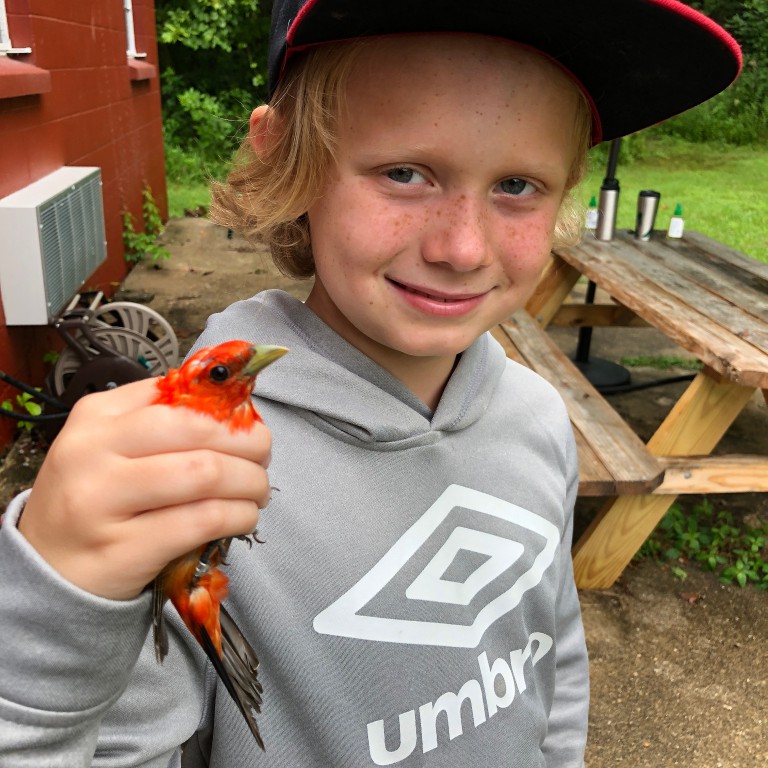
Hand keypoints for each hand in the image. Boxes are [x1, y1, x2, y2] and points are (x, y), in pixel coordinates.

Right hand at [18, 378, 271, 599]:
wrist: (47, 569)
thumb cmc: (95, 500)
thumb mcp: (111, 447)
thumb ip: (162, 422)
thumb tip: (234, 407)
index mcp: (97, 415)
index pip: (179, 391)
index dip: (228, 406)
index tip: (248, 421)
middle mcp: (93, 451)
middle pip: (197, 428)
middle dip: (248, 441)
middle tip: (263, 456)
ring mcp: (103, 501)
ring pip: (206, 473)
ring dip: (250, 481)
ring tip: (257, 490)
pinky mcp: (123, 548)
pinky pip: (203, 520)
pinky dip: (239, 515)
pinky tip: (243, 517)